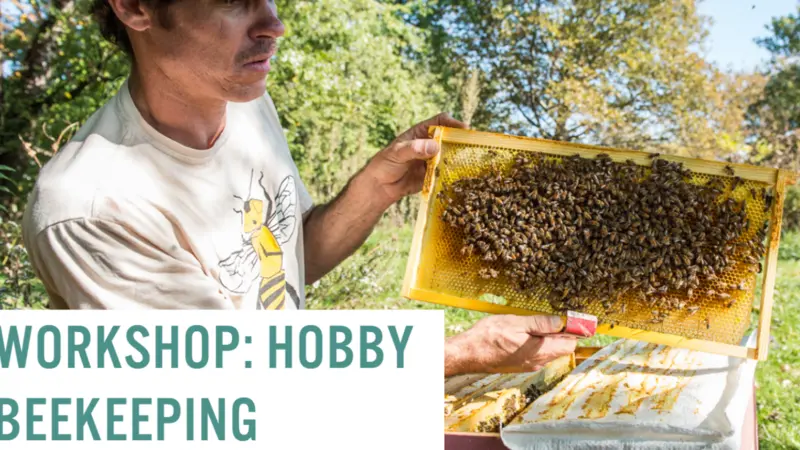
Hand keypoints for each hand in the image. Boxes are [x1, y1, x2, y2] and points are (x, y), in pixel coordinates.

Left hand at [362, 112, 465, 208]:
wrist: (381, 186)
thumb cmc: (384, 164)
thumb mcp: (396, 153)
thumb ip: (414, 149)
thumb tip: (434, 146)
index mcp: (421, 133)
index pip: (440, 122)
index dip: (453, 123)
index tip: (464, 128)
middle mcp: (430, 144)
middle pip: (450, 138)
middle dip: (461, 141)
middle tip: (472, 147)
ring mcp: (433, 160)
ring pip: (451, 156)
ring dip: (460, 159)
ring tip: (471, 162)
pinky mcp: (434, 175)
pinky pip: (447, 173)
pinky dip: (454, 174)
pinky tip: (461, 178)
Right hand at [444, 314, 577, 375]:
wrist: (467, 354)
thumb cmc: (488, 337)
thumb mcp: (515, 323)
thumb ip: (540, 323)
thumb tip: (561, 322)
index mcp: (540, 351)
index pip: (569, 344)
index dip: (574, 331)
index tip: (574, 319)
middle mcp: (537, 362)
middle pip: (560, 348)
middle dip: (562, 333)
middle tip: (555, 316)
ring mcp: (528, 365)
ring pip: (548, 351)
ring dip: (548, 337)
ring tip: (536, 322)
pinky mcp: (519, 365)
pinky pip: (537, 354)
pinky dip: (537, 343)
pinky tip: (525, 332)